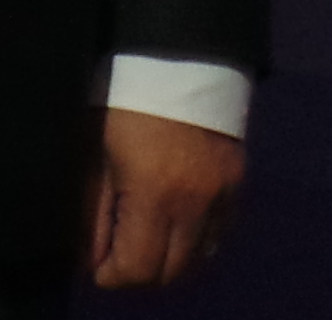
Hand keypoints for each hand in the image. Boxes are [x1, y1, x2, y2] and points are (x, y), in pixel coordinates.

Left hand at [86, 105, 241, 288]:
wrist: (180, 56)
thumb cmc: (126, 102)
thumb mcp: (98, 156)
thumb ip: (93, 214)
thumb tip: (92, 259)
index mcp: (155, 194)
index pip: (138, 268)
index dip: (112, 275)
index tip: (99, 265)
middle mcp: (196, 202)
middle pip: (172, 272)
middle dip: (141, 272)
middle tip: (121, 254)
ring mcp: (223, 192)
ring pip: (201, 257)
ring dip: (172, 259)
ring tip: (148, 239)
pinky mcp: (239, 180)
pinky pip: (221, 231)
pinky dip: (198, 239)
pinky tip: (177, 222)